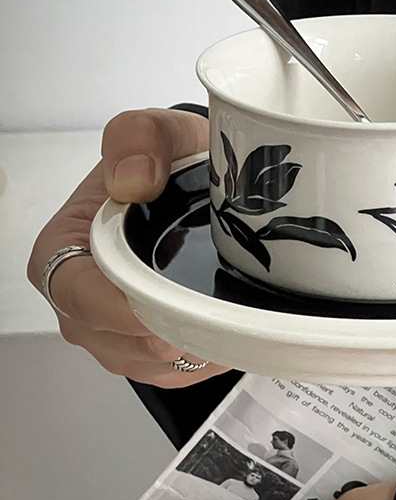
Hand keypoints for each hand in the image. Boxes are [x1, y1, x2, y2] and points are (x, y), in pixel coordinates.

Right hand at [27, 108, 228, 386]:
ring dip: (184, 350)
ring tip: (228, 326)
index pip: (73, 290)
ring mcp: (111, 324)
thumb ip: (137, 137)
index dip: (111, 306)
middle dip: (160, 335)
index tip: (155, 307)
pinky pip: (167, 369)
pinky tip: (227, 336)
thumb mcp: (156, 130)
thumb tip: (134, 181)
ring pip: (142, 360)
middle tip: (211, 322)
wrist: (190, 178)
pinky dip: (199, 358)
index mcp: (65, 246)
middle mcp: (80, 293)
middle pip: (108, 336)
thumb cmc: (165, 160)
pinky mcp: (144, 342)